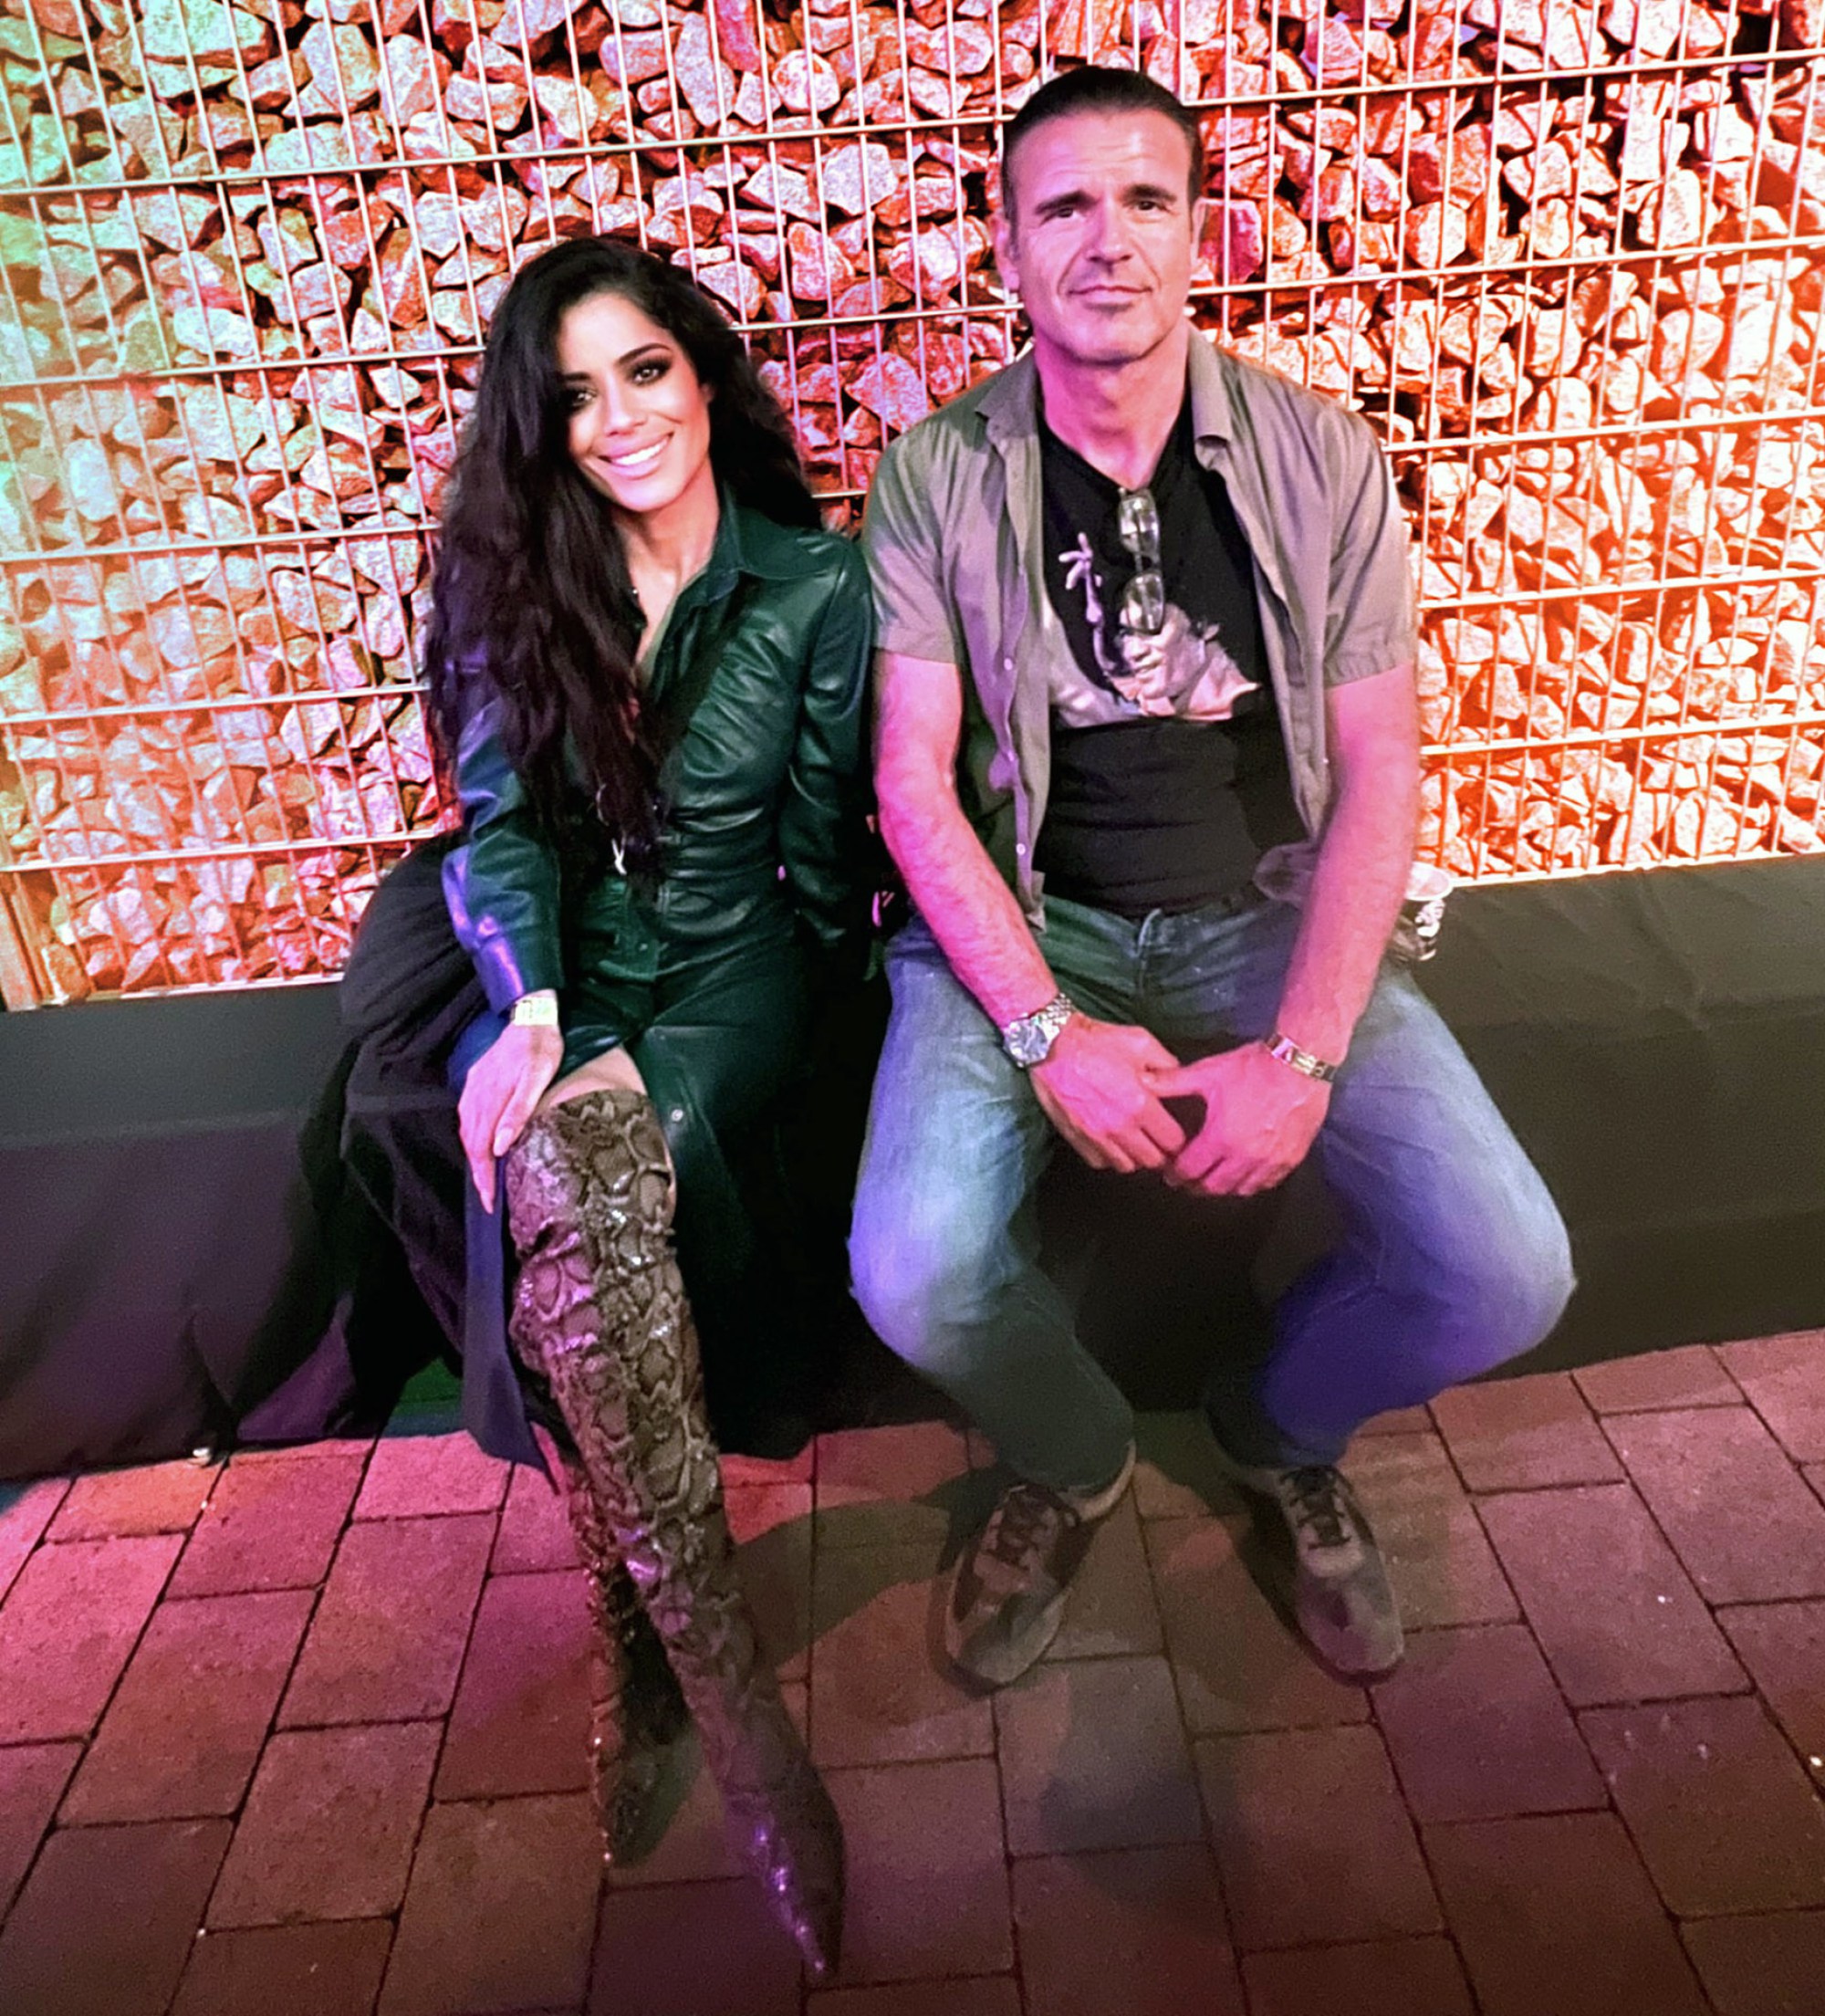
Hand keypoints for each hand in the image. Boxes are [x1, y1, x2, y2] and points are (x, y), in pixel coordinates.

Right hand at [459, 1020, 562, 1211]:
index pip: (480, 1149)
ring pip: (468, 1131)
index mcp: (489, 1100)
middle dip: (478, 1174)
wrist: (532, 1017)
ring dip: (475, 1157)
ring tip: (486, 1178)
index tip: (489, 1201)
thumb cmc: (541, 1048)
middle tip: (488, 1198)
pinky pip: (469, 1117)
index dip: (483, 1178)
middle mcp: (475, 1097)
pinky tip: (482, 1143)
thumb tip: (498, 1147)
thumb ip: (518, 1112)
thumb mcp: (537, 1079)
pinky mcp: (476, 1082)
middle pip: (471, 1144)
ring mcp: (473, 1089)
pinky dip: (473, 1137)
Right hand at [1029, 1015, 1185, 1172]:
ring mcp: (1096, 1135)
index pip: (1173, 1141)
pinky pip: (1100, 1162)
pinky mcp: (1077, 1137)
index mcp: (1140, 1104)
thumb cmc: (1095, 1041)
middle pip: (1152, 1161)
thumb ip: (1167, 1065)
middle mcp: (1120, 1126)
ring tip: (1135, 1141)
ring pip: (1126, 1166)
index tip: (1175, 1132)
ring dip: (1135, 1156)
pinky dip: (1108, 1156)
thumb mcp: (1142, 1043)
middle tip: (1158, 1140)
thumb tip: (1181, 1080)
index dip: (1178, 1138)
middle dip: (1160, 1152)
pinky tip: (1111, 1140)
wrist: (1052, 1044)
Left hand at [1145, 1042, 1329, 1195]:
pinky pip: (1267, 1183)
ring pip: (1241, 1190)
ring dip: (1224, 1187)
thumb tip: (1143, 1079)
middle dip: (1196, 1186)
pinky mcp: (1291, 1158)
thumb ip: (1173, 1081)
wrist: (1299, 1062)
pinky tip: (1245, 1174)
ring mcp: (1271, 1161)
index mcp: (1221, 1138)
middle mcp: (1245, 1156)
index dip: (1175, 1174)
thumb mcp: (1209, 1072)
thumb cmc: (1253, 1067)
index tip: (1170, 1173)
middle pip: (1214, 1187)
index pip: (1190, 1170)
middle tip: (1188, 1180)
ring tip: (1215, 1178)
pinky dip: (1252, 1183)